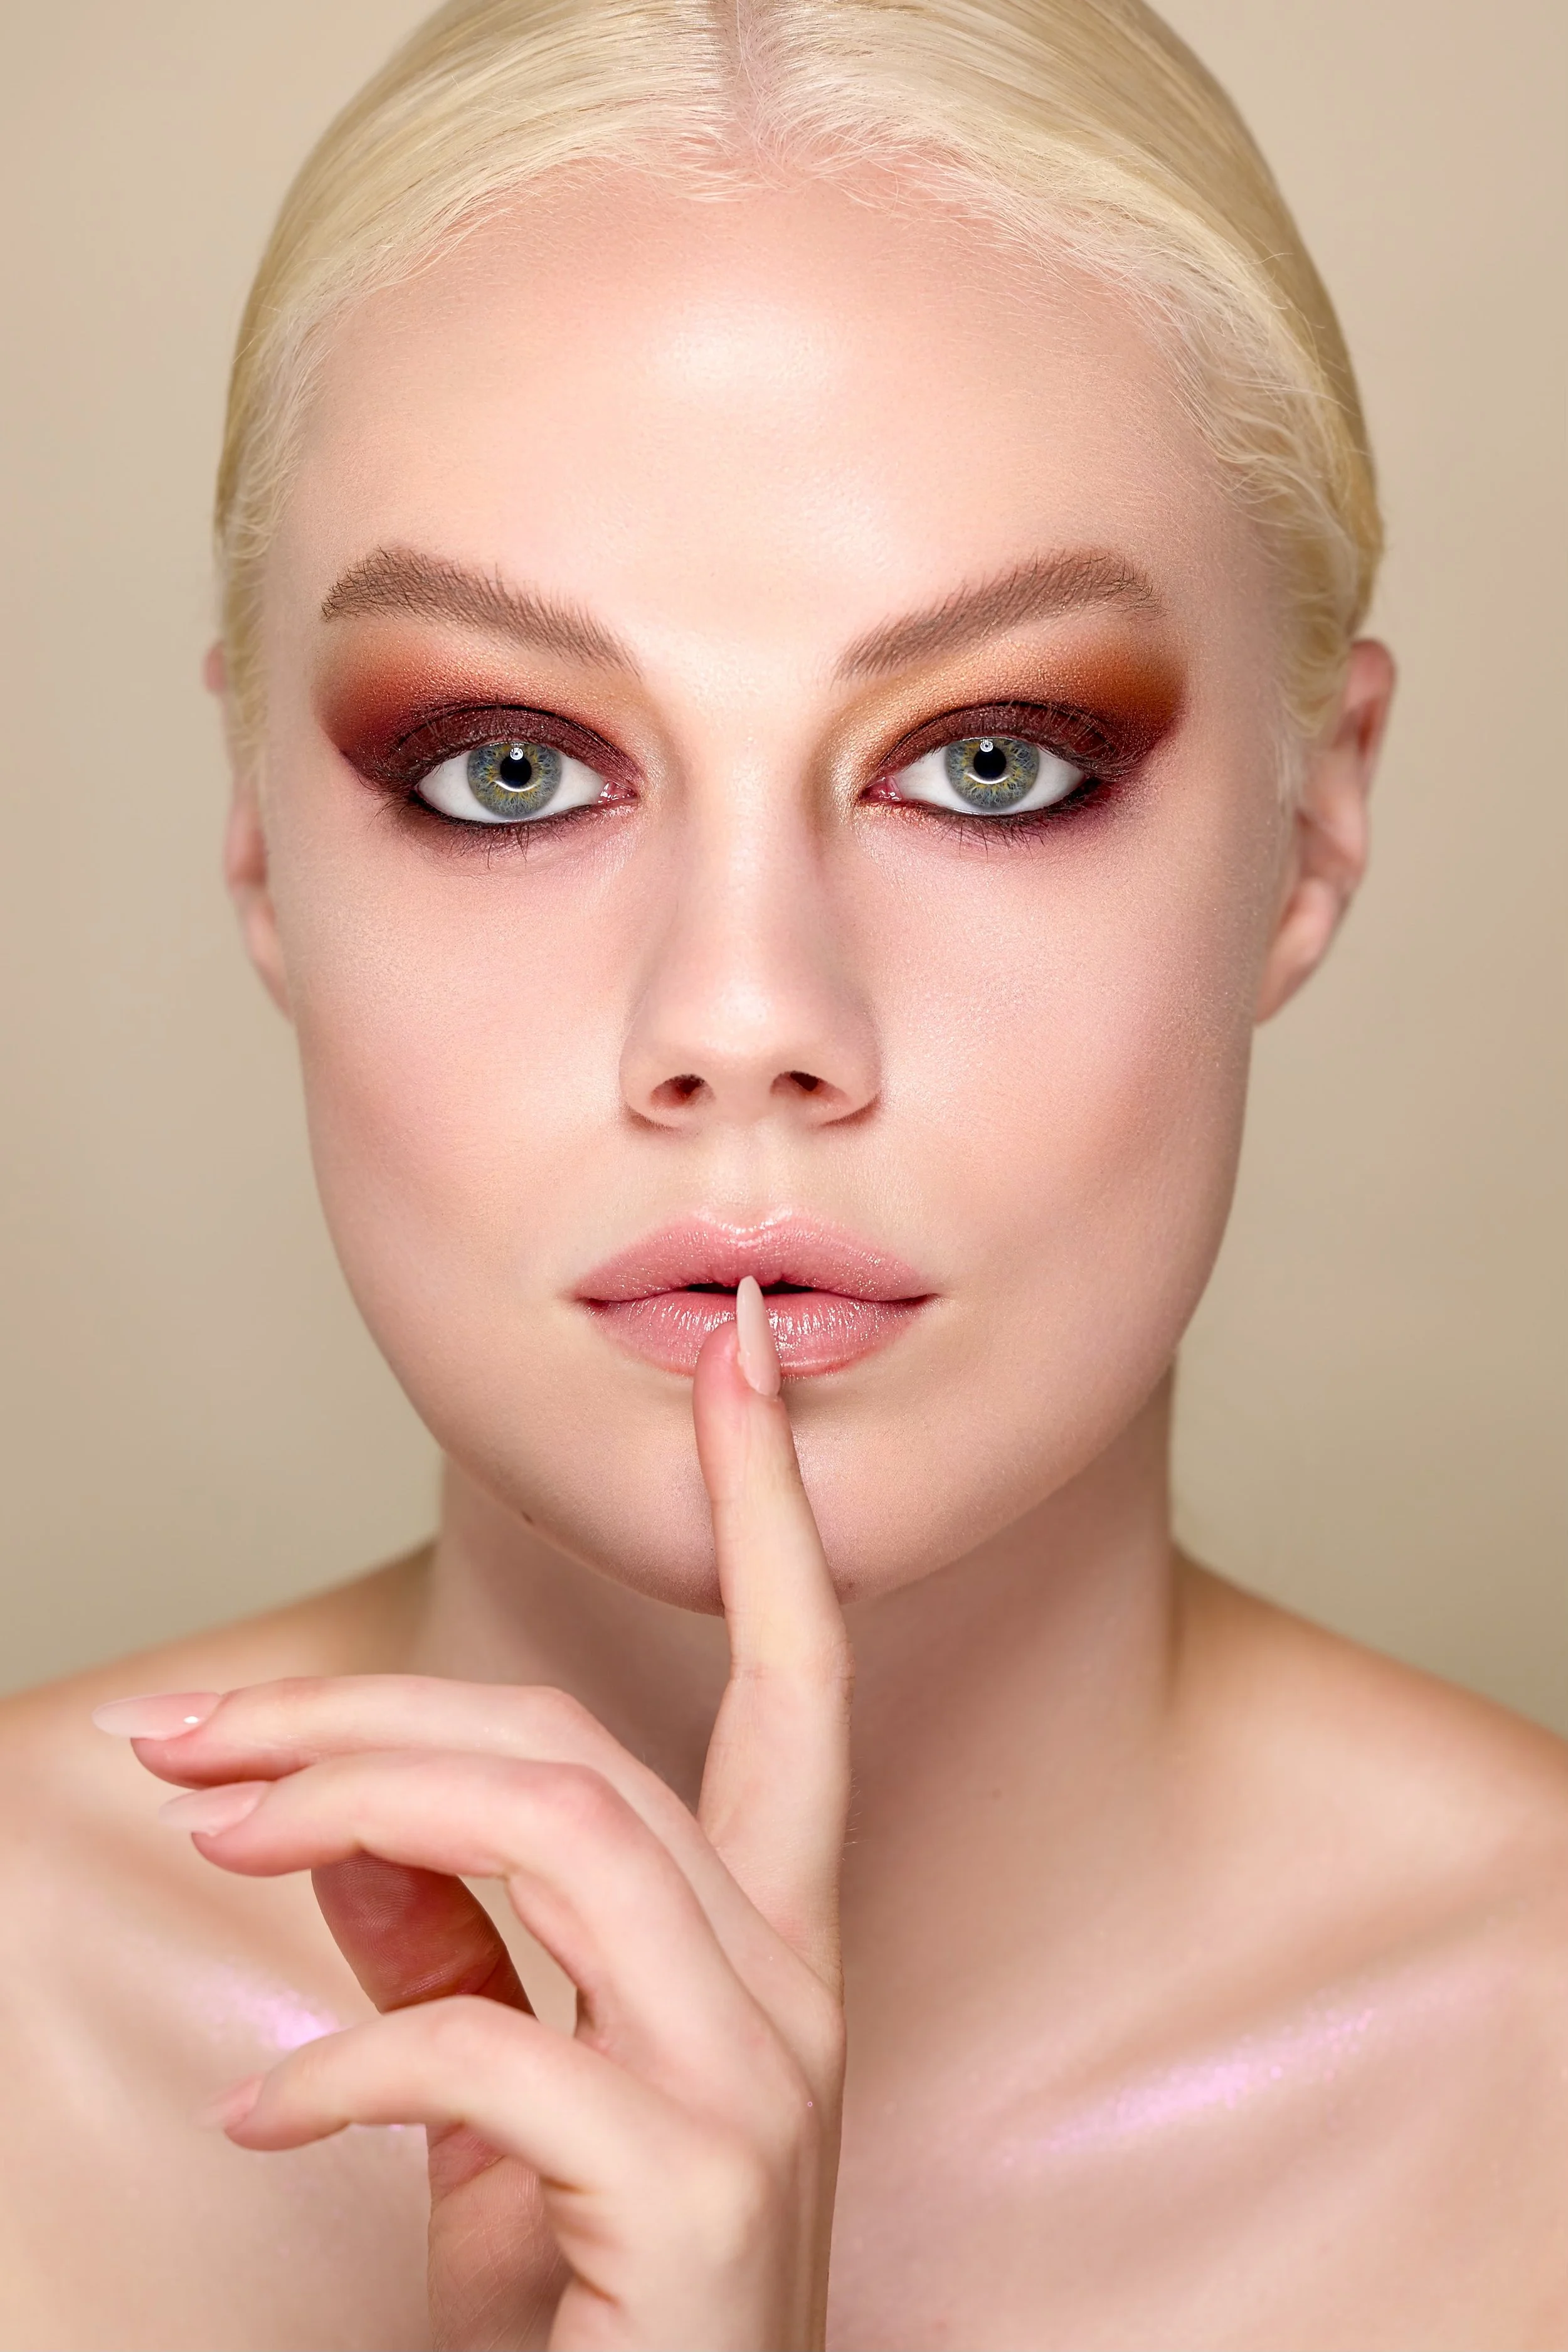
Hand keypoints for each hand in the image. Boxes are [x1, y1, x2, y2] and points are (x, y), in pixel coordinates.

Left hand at [112, 1282, 851, 2350]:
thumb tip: (339, 1825)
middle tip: (194, 1742)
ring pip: (556, 1828)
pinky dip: (344, 2058)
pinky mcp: (696, 2186)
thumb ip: (452, 1947)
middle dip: (368, 1719)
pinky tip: (268, 2106)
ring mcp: (763, 2080)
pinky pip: (487, 2046)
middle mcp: (796, 1983)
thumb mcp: (507, 2104)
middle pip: (576, 1752)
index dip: (771, 1512)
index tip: (737, 1361)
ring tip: (214, 1835)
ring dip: (352, 1807)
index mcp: (775, 1940)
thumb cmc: (593, 2297)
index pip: (799, 1676)